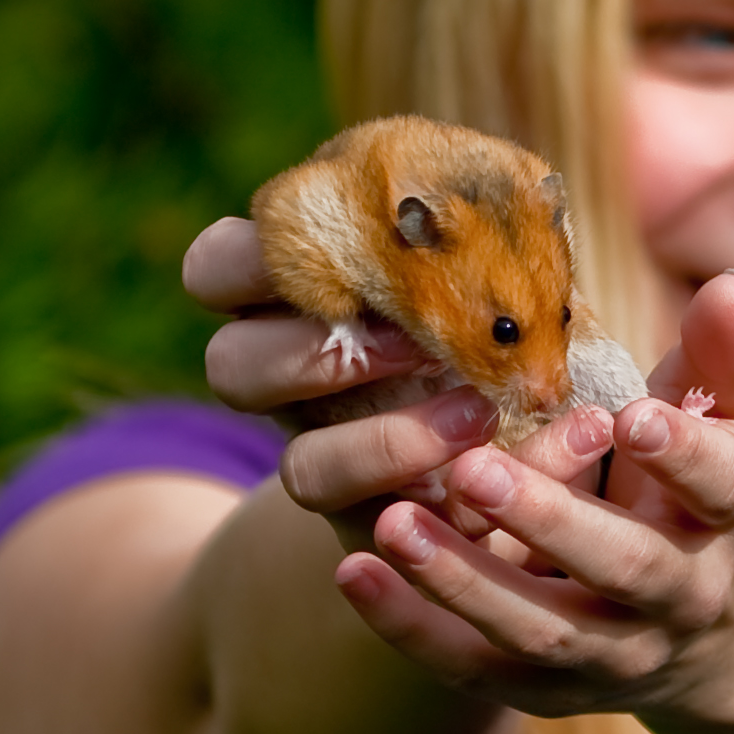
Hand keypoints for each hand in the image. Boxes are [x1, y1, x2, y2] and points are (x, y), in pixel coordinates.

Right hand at [184, 217, 508, 549]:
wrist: (519, 418)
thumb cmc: (489, 311)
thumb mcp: (480, 262)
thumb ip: (475, 236)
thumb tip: (515, 202)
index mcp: (294, 300)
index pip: (214, 268)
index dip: (247, 261)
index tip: (334, 256)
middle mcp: (291, 382)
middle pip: (230, 370)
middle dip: (316, 356)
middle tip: (410, 342)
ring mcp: (326, 456)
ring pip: (300, 470)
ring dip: (387, 442)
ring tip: (476, 411)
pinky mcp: (373, 523)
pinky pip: (383, 531)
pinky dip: (450, 503)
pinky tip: (504, 470)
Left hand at [332, 272, 733, 718]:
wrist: (718, 632)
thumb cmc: (707, 494)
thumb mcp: (730, 424)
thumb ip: (719, 356)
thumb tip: (731, 284)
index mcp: (729, 516)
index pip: (719, 487)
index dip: (680, 453)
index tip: (628, 416)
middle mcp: (681, 596)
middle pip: (623, 568)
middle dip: (550, 522)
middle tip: (475, 469)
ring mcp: (616, 652)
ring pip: (541, 630)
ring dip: (465, 581)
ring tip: (391, 524)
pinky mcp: (552, 688)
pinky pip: (479, 668)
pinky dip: (416, 628)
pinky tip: (356, 573)